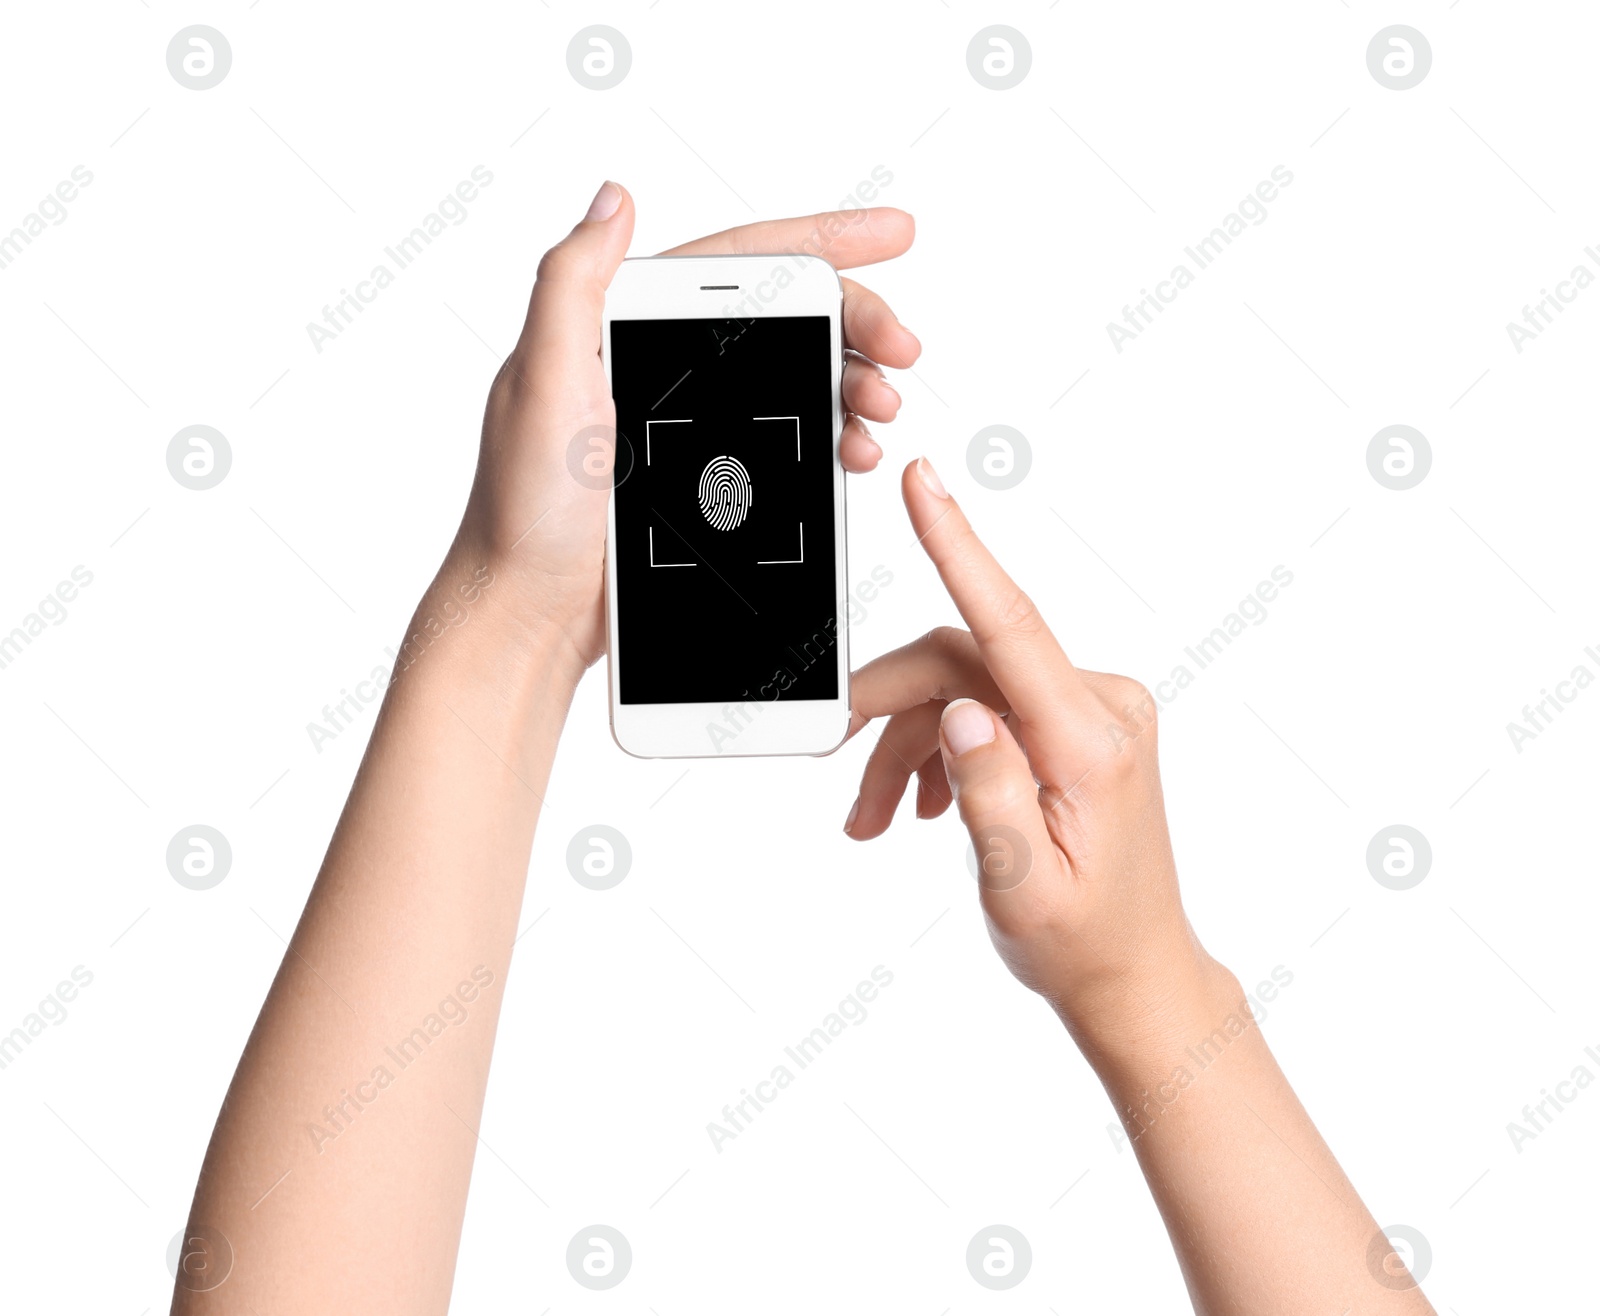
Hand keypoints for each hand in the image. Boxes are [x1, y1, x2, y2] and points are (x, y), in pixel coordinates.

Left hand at [449, 182, 920, 668]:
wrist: (530, 612)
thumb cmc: (524, 507)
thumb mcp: (540, 378)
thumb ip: (574, 282)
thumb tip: (614, 199)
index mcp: (624, 326)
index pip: (740, 261)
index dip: (822, 241)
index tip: (893, 236)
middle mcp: (662, 365)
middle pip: (786, 318)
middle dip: (858, 322)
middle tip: (905, 348)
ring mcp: (691, 424)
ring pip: (796, 379)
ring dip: (853, 382)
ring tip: (882, 406)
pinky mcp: (708, 480)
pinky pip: (788, 442)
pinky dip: (831, 438)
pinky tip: (854, 450)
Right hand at [846, 459, 1223, 1043]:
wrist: (1135, 971)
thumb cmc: (1081, 941)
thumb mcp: (1022, 888)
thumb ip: (990, 791)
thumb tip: (959, 712)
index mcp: (1090, 744)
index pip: (1010, 626)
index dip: (958, 547)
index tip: (924, 482)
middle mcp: (1100, 707)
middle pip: (962, 662)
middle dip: (888, 711)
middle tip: (833, 766)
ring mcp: (1091, 709)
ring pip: (964, 686)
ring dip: (907, 744)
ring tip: (872, 819)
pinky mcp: (1075, 719)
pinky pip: (986, 703)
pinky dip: (940, 746)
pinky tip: (918, 803)